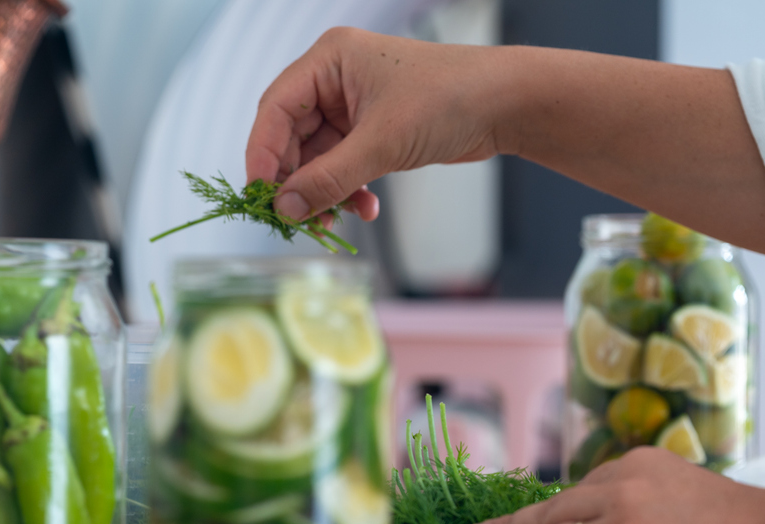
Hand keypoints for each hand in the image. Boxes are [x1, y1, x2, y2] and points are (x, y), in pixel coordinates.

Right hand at [246, 28, 504, 222]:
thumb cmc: (448, 100)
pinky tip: (365, 208)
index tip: (261, 198)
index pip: (275, 109)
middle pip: (292, 138)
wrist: (504, 105)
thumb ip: (328, 179)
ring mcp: (354, 106)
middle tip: (297, 220)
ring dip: (325, 192)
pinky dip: (349, 189)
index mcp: (329, 61)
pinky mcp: (374, 130)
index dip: (262, 155)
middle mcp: (335, 79)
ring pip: (319, 158)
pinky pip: (345, 165)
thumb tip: (286, 209)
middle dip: (297, 182)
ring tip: (334, 221)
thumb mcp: (381, 143)